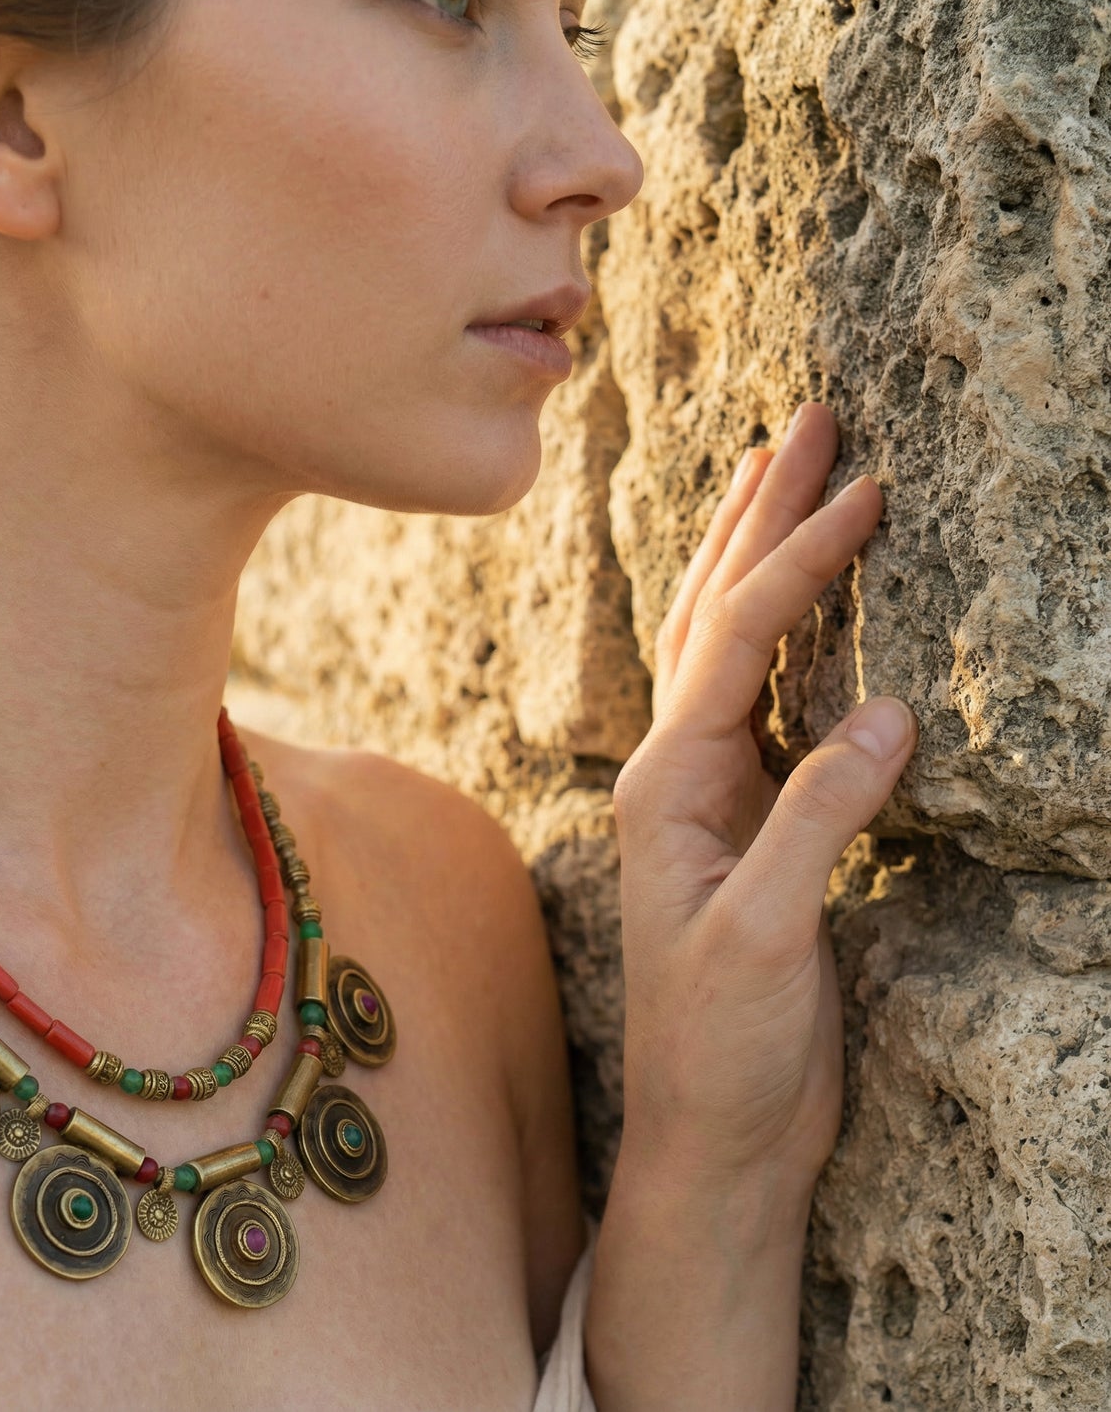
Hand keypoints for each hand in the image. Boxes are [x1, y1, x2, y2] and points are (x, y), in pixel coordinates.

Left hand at [613, 404, 917, 1198]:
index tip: (862, 487)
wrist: (712, 1131)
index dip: (797, 561)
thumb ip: (816, 823)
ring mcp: (707, 795)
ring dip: (756, 558)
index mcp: (666, 787)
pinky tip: (804, 607)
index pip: (734, 640)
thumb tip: (887, 713)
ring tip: (790, 477)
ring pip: (725, 647)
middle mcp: (675, 774)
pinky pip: (763, 701)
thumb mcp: (764, 938)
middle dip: (758, 516)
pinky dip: (784, 635)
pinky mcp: (747, 824)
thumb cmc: (720, 1047)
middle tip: (807, 421)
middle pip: (711, 615)